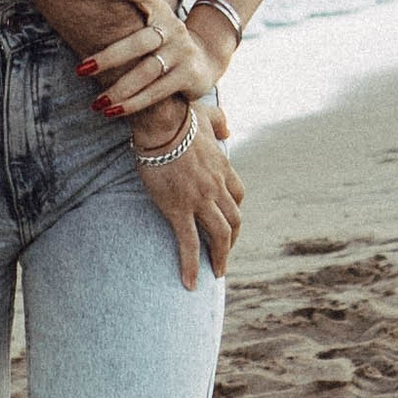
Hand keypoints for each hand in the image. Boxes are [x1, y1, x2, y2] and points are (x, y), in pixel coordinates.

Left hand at [82, 0, 215, 119]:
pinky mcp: (189, 75)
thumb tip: (78, 13)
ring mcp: (183, 52)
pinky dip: (134, 103)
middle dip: (109, 57)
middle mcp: (174, 28)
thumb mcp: (151, 25)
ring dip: (119, 89)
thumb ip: (127, 17)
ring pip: (147, 71)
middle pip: (140, 42)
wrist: (204, 62)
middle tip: (81, 69)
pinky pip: (157, 91)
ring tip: (96, 102)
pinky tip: (113, 111)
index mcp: (161, 12)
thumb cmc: (162, 43)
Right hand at [134, 118, 243, 286]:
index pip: (238, 195)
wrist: (160, 123)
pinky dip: (191, 265)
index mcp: (223, 167)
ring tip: (215, 271)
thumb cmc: (179, 116)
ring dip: (220, 257)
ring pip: (220, 236)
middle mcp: (217, 187)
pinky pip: (190, 243)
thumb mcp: (206, 114)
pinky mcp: (179, 210)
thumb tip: (228, 129)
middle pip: (234, 220)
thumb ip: (220, 121)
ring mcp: (200, 201)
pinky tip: (190, 283)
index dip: (234, 211)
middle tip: (223, 252)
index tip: (228, 221)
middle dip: (232, 239)